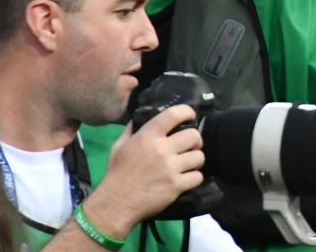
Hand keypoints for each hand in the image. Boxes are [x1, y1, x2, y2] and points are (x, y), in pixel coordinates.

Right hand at [81, 106, 204, 236]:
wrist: (115, 203)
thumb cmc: (116, 173)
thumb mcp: (119, 146)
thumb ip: (132, 129)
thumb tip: (142, 115)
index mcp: (148, 136)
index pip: (175, 114)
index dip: (187, 112)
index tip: (190, 117)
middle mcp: (162, 149)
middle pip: (194, 136)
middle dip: (195, 140)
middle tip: (190, 146)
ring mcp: (170, 168)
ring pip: (199, 157)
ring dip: (196, 160)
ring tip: (189, 163)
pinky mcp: (176, 186)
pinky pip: (197, 177)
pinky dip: (194, 178)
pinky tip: (187, 178)